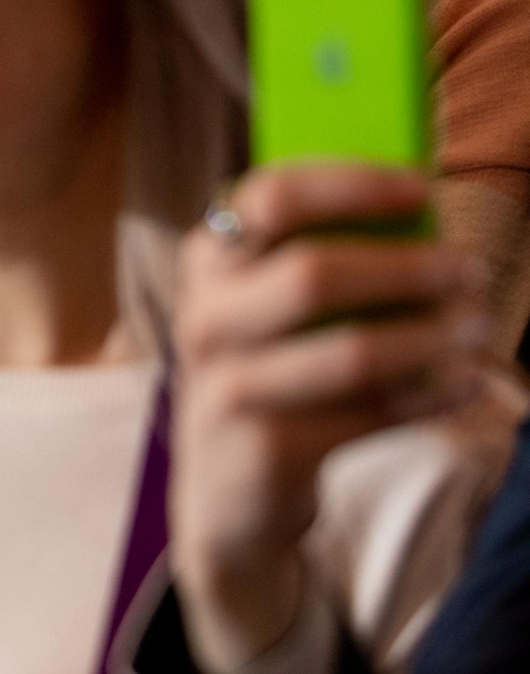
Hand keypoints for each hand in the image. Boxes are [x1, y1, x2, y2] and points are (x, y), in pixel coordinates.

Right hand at [171, 165, 487, 668]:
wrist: (225, 496)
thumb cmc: (264, 374)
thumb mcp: (258, 309)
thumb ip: (308, 255)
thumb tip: (417, 208)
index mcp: (208, 263)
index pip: (271, 198)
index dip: (352, 186)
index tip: (421, 189)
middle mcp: (206, 318)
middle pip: (313, 274)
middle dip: (406, 268)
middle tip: (468, 267)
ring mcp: (231, 386)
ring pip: (350, 352)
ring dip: (430, 335)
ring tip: (476, 324)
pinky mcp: (268, 448)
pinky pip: (370, 414)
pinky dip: (430, 396)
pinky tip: (467, 380)